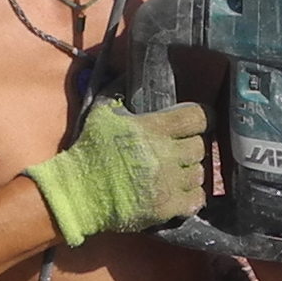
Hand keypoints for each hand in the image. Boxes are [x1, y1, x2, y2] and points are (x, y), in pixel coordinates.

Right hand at [25, 98, 209, 244]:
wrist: (78, 192)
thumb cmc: (89, 151)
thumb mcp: (101, 114)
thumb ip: (117, 92)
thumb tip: (126, 73)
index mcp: (152, 129)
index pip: (197, 117)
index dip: (203, 118)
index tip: (200, 121)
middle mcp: (164, 154)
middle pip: (199, 147)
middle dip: (191, 147)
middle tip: (180, 150)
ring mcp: (167, 183)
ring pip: (198, 173)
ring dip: (189, 171)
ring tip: (176, 172)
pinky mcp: (166, 207)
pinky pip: (196, 199)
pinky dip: (191, 196)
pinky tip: (180, 192)